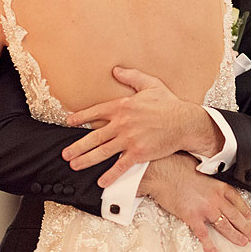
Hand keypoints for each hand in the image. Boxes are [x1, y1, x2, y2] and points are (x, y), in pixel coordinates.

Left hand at [63, 67, 222, 187]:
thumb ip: (132, 76)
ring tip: (75, 165)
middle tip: (65, 153)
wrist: (185, 122)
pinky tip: (101, 181)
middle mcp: (122, 123)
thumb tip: (116, 70)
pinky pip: (120, 166)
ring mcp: (129, 139)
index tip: (69, 122)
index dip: (80, 117)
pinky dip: (110, 175)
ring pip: (102, 152)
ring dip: (86, 160)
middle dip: (77, 146)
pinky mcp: (138, 153)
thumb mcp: (150, 84)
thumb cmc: (169, 103)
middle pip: (93, 137)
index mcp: (122, 106)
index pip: (95, 112)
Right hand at [140, 154, 250, 251]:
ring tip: (243, 243)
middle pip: (235, 215)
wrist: (162, 172)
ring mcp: (205, 209)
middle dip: (246, 227)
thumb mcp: (199, 167)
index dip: (244, 209)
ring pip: (225, 226)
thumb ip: (207, 176)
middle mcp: (215, 198)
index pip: (236, 199)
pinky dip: (209, 245)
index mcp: (218, 185)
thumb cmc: (177, 166)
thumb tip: (207, 178)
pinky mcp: (192, 217)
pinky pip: (204, 234)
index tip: (249, 215)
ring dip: (235, 236)